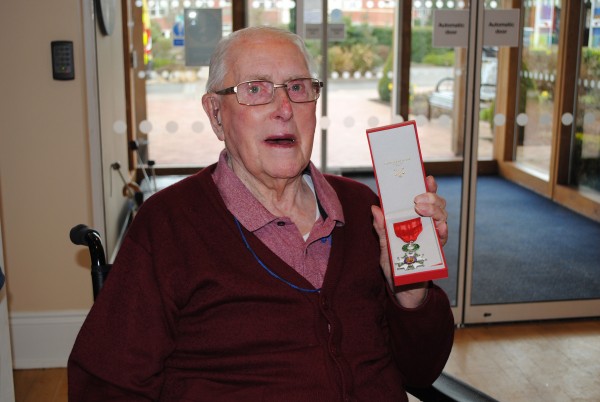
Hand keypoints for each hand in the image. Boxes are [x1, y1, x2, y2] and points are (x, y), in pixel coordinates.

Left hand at [371, 175, 447, 307]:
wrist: (403, 292)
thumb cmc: (394, 266)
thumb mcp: (384, 246)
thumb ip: (381, 229)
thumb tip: (374, 208)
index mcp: (413, 221)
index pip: (423, 200)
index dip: (427, 188)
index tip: (426, 178)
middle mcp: (425, 226)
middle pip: (436, 205)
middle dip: (430, 198)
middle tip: (418, 199)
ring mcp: (432, 238)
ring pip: (442, 217)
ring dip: (435, 210)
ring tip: (423, 209)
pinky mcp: (437, 251)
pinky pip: (443, 238)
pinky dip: (442, 230)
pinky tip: (439, 227)